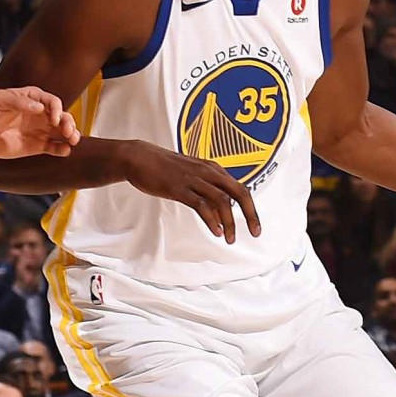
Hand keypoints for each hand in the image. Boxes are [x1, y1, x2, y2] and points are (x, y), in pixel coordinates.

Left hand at [0, 86, 78, 159]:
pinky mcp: (37, 146)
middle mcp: (40, 113)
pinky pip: (54, 147)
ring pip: (62, 132)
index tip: (55, 119)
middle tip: (68, 132)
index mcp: (33, 98)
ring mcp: (40, 130)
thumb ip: (19, 102)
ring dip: (71, 135)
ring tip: (72, 141)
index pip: (52, 102)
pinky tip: (64, 151)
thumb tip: (40, 107)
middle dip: (69, 123)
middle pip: (62, 116)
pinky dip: (61, 149)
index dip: (57, 109)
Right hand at [121, 140, 261, 241]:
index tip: (255, 227)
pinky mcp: (179, 188)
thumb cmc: (165, 167)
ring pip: (221, 201)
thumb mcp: (192, 176)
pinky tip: (215, 231)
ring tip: (229, 238)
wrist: (140, 157)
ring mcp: (194, 179)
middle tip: (255, 232)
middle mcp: (208, 172)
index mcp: (213, 169)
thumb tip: (221, 214)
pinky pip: (201, 204)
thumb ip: (208, 193)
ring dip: (229, 222)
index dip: (251, 209)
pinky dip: (211, 219)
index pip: (241, 189)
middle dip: (250, 214)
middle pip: (239, 193)